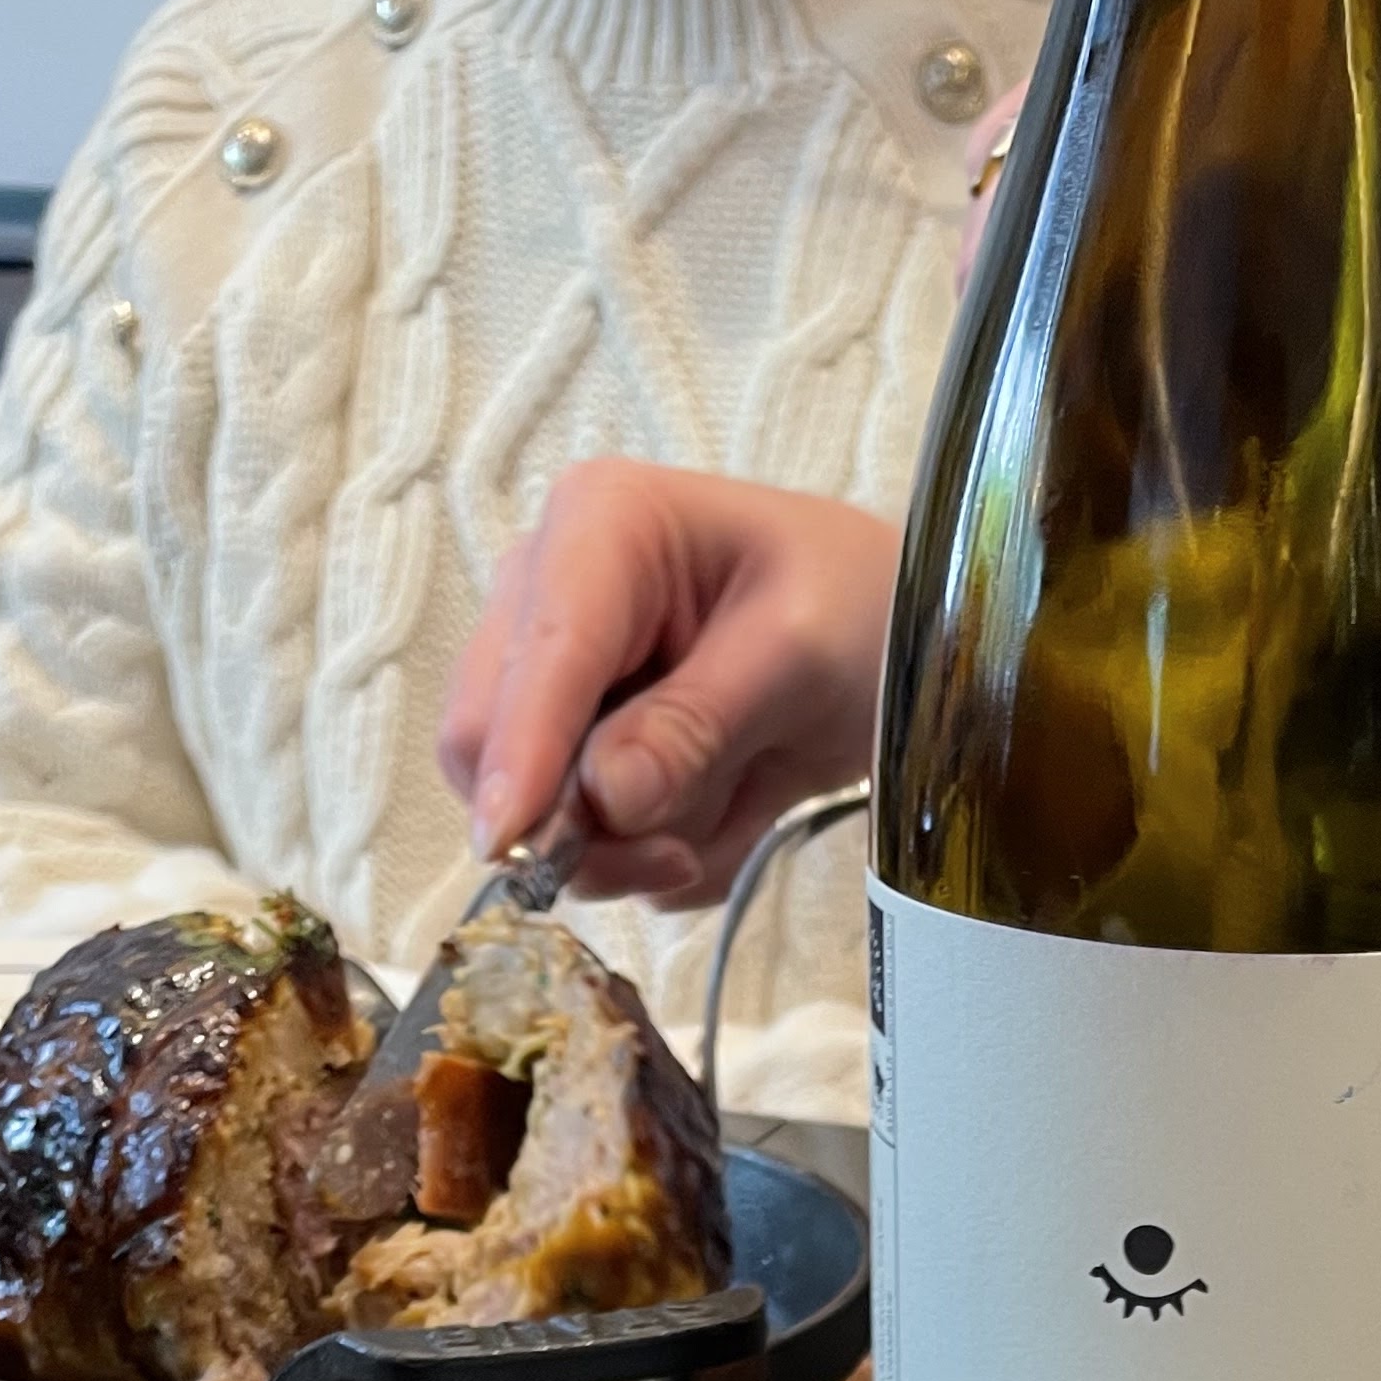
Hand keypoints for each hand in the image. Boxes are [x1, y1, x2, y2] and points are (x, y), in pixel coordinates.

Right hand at [439, 464, 899, 905]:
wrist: (892, 644)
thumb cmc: (856, 607)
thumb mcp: (798, 653)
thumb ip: (698, 723)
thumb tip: (605, 796)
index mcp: (599, 526)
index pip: (538, 658)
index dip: (522, 756)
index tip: (512, 842)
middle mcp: (548, 595)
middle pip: (488, 740)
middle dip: (580, 821)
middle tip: (680, 853)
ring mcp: (554, 680)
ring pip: (528, 808)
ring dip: (627, 848)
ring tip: (720, 821)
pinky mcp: (576, 752)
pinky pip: (584, 842)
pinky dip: (652, 854)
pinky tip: (719, 815)